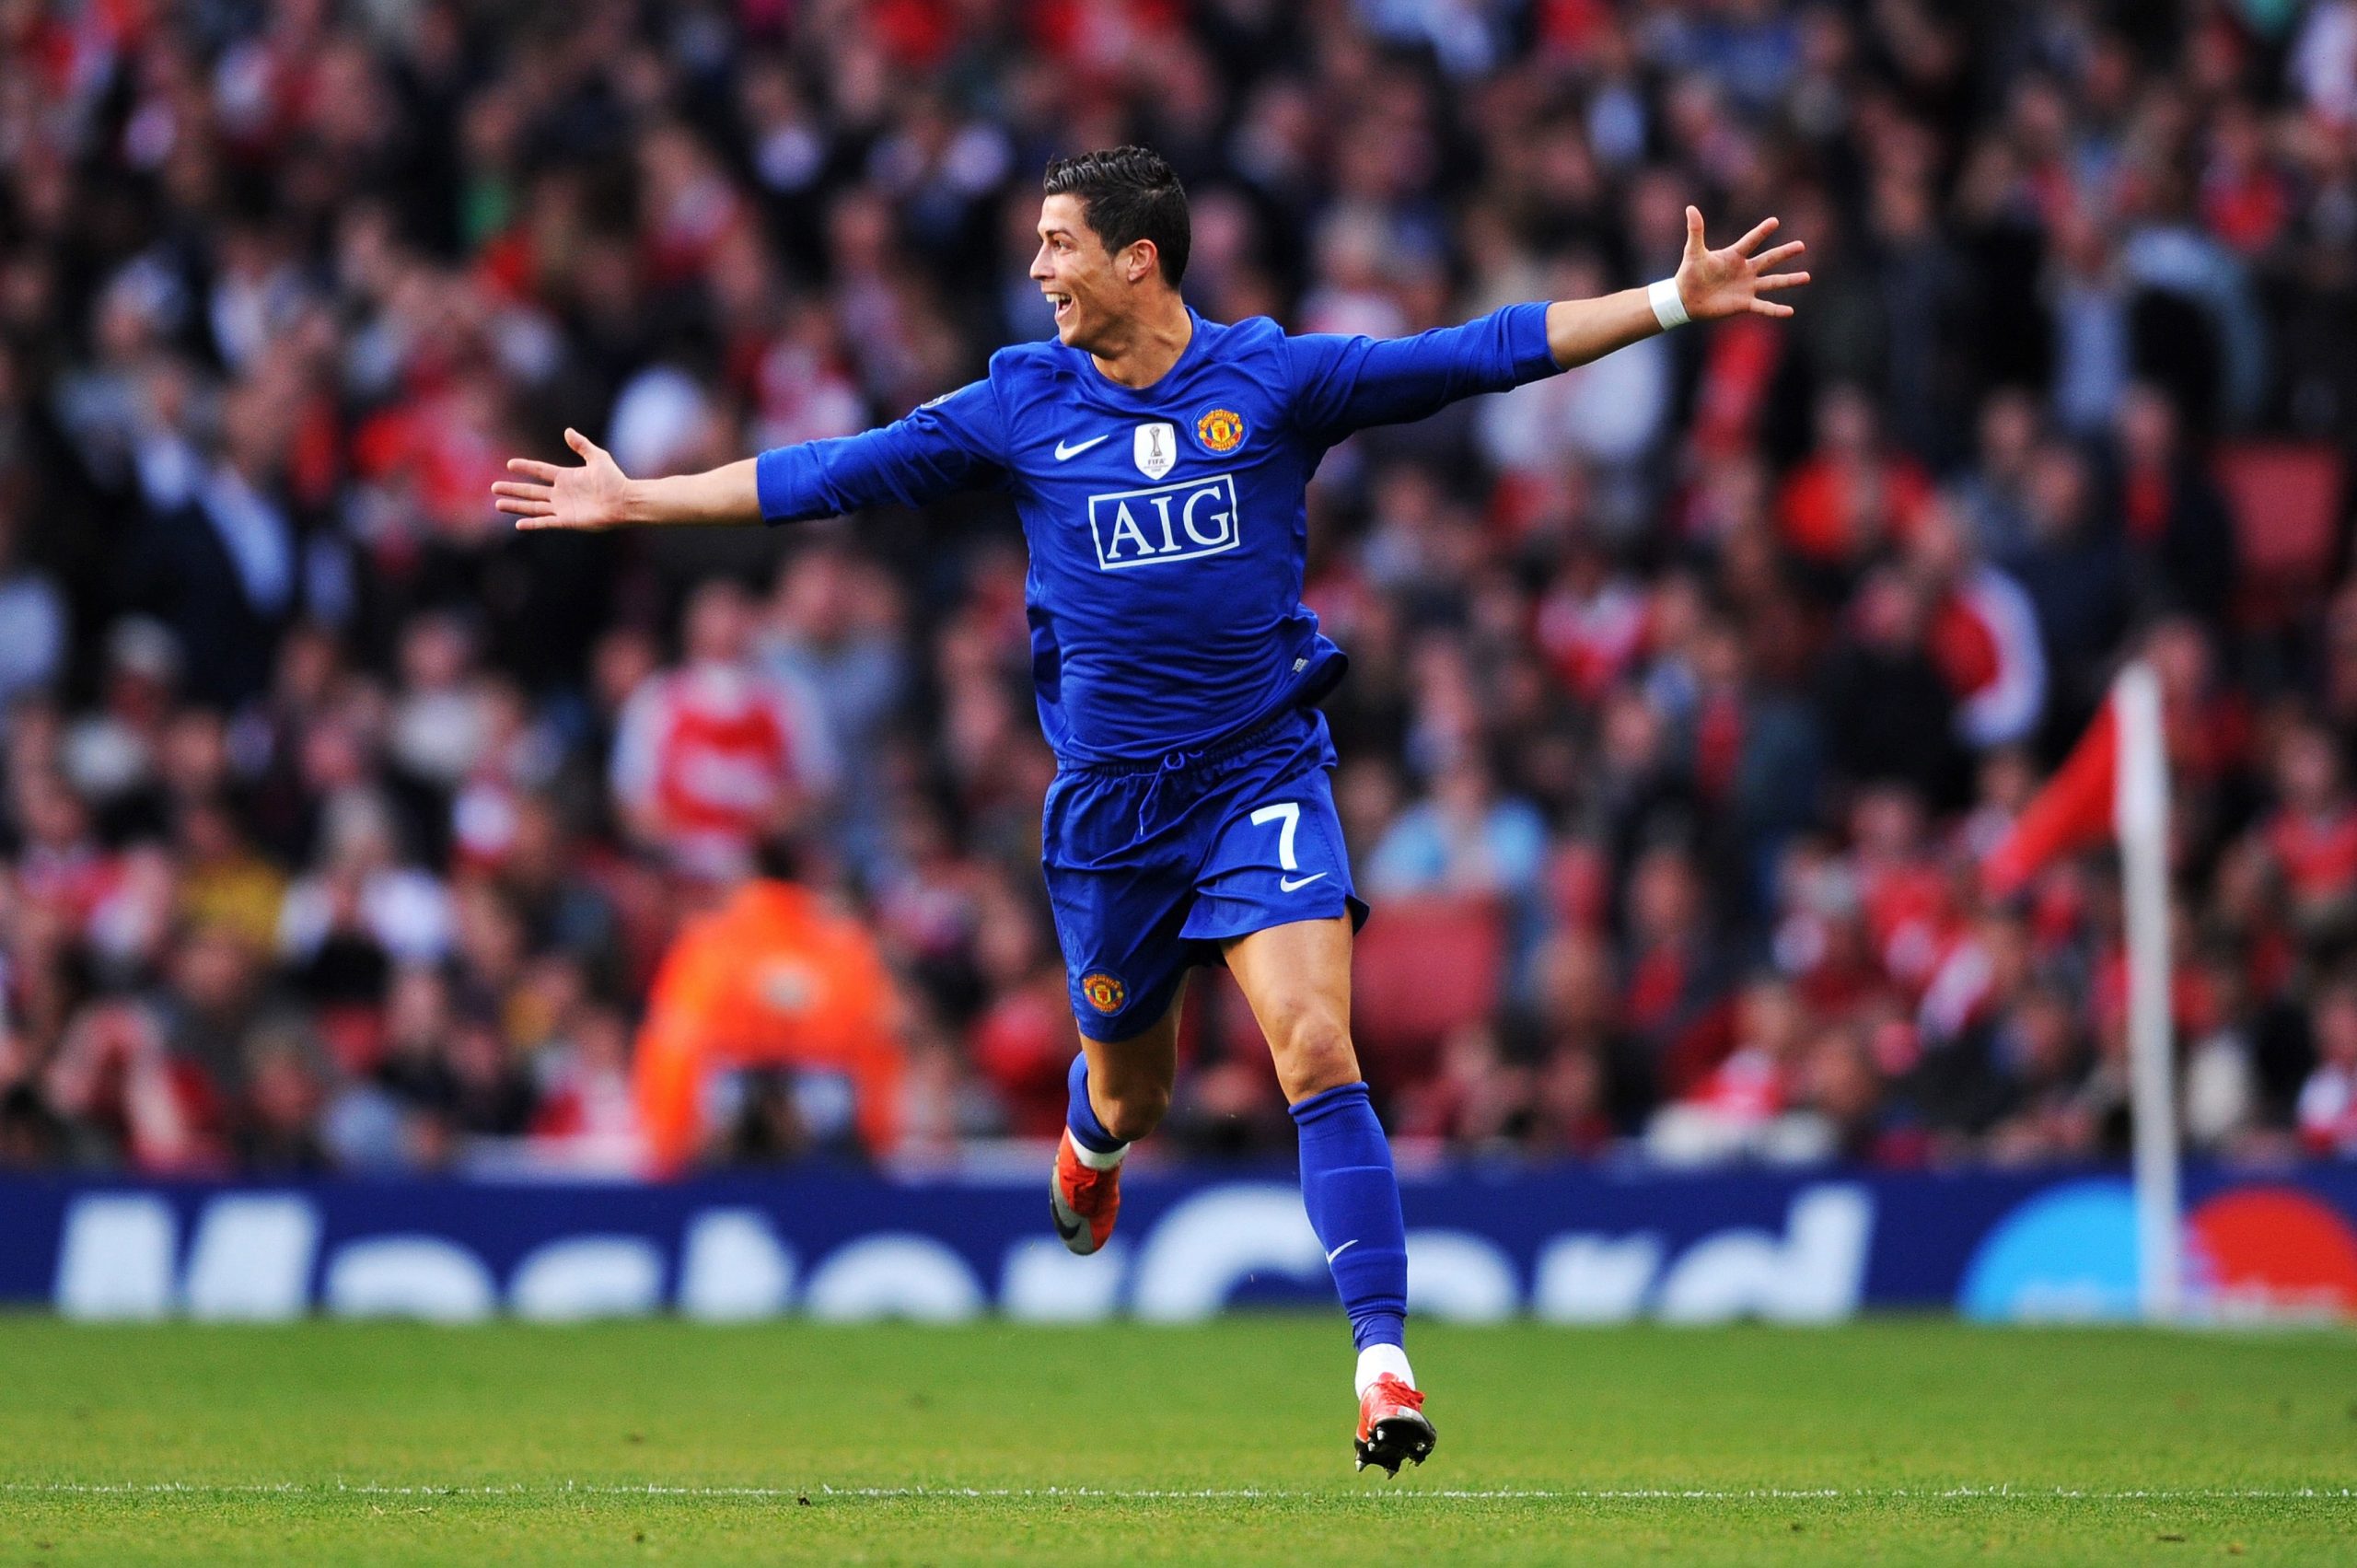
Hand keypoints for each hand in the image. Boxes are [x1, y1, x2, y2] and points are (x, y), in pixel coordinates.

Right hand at [493, 428, 633, 531]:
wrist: (624, 501)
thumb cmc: (614, 480)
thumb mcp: (598, 458)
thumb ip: (582, 445)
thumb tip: (568, 431)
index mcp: (566, 477)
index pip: (540, 471)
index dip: (526, 467)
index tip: (510, 464)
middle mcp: (561, 493)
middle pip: (530, 491)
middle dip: (512, 489)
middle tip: (494, 487)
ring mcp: (562, 508)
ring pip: (533, 507)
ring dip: (516, 506)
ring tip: (498, 503)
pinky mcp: (567, 521)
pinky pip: (545, 522)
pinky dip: (532, 524)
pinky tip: (519, 524)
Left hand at [1673, 207, 1809, 321]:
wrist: (1686, 299)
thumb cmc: (1689, 273)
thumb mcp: (1694, 252)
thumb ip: (1696, 230)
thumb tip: (1690, 208)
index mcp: (1734, 256)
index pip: (1751, 241)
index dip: (1761, 232)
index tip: (1774, 221)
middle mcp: (1745, 270)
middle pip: (1769, 259)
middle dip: (1785, 253)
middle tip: (1801, 245)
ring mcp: (1747, 287)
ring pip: (1773, 282)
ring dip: (1789, 280)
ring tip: (1807, 277)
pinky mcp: (1744, 304)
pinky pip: (1764, 307)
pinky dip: (1776, 310)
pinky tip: (1790, 311)